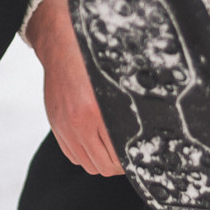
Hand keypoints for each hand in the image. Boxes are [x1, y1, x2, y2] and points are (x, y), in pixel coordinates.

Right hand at [25, 0, 122, 176]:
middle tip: (129, 158)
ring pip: (86, 163)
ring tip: (113, 151)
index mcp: (95, 111)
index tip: (139, 158)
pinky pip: (71, 154)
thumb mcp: (118, 78)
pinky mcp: (55, 125)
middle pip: (102, 165)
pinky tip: (95, 143)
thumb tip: (153, 125)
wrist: (61, 44)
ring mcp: (64, 126)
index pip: (117, 155)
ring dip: (101, 161)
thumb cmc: (92, 57)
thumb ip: (129, 105)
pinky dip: (84, 154)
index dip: (131, 162)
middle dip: (118, 166)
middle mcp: (78, 122)